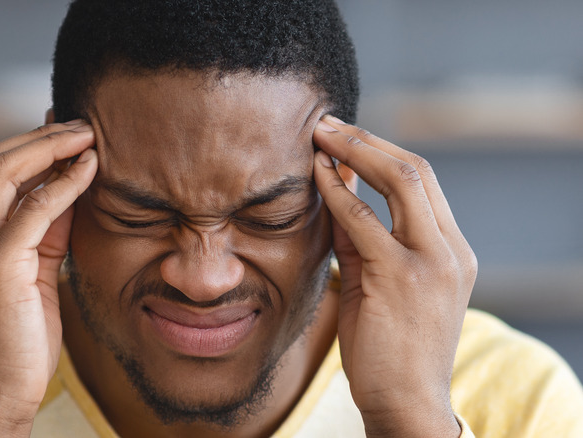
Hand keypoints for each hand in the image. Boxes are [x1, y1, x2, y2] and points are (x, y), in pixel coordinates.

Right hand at [0, 120, 96, 435]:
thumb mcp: (31, 279)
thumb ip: (45, 234)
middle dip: (38, 137)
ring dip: (51, 148)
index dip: (25, 146)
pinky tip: (90, 169)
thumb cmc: (14, 347)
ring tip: (90, 137)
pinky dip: (63, 183)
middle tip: (82, 125)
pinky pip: (33, 210)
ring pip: (3, 173)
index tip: (63, 132)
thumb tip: (70, 188)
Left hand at [313, 116, 476, 436]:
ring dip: (354, 152)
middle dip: (367, 140)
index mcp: (452, 250)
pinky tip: (316, 174)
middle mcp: (450, 249)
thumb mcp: (379, 283)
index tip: (346, 137)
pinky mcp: (402, 277)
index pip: (423, 182)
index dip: (381, 151)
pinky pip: (366, 221)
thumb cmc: (390, 347)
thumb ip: (362, 239)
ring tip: (319, 135)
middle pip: (416, 170)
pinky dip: (339, 192)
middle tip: (327, 123)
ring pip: (401, 182)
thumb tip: (334, 192)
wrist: (406, 402)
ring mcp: (432, 262)